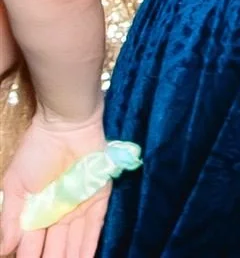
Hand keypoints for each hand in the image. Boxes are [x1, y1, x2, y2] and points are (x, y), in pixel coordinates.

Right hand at [0, 110, 108, 257]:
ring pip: (74, 240)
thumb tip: (4, 249)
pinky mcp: (98, 199)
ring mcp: (78, 207)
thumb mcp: (15, 186)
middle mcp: (57, 213)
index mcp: (34, 212)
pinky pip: (94, 227)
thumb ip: (10, 219)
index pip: (31, 243)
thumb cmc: (36, 153)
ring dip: (71, 257)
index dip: (28, 256)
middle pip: (54, 245)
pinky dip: (90, 245)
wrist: (65, 127)